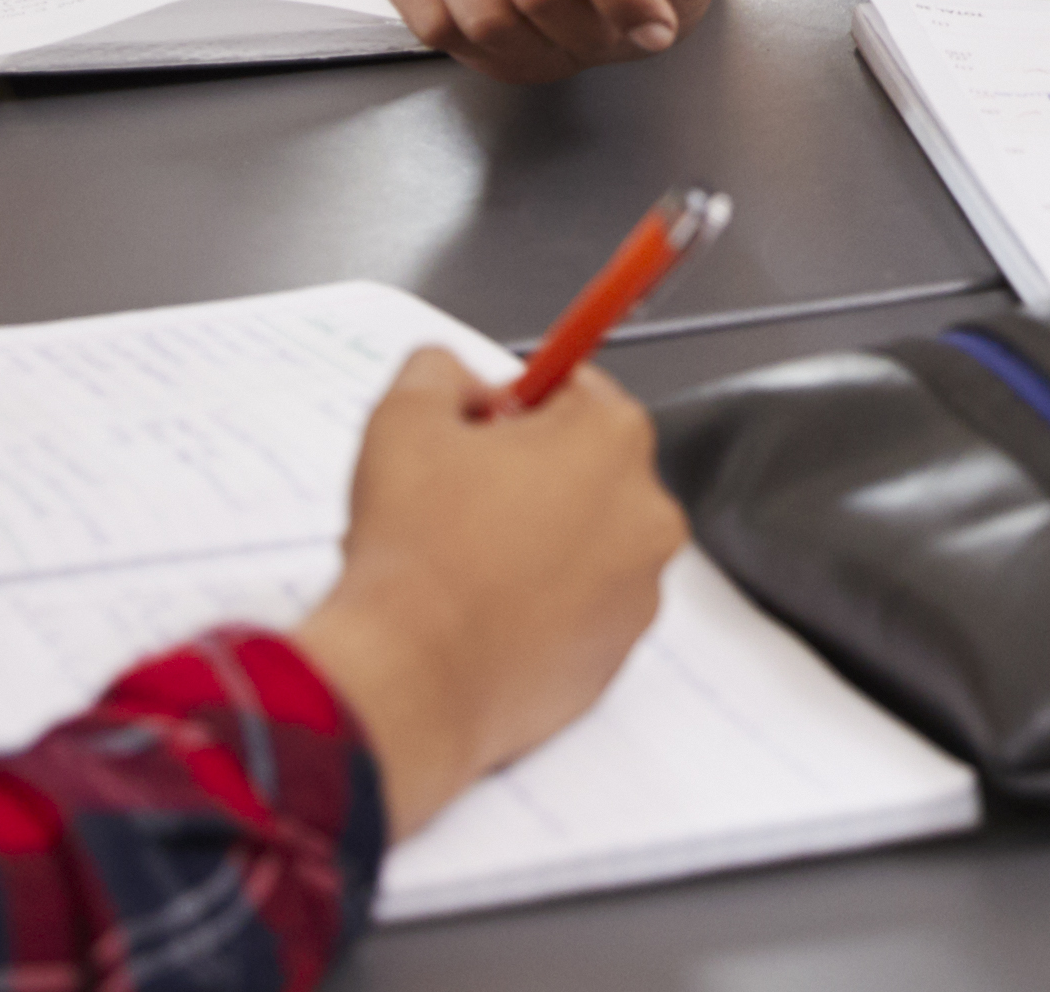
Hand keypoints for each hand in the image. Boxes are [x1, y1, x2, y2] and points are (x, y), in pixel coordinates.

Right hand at [292, 349, 685, 827]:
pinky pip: (581, 611)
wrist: (407, 680)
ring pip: (585, 542)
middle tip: (458, 498)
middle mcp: (646, 514)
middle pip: (588, 467)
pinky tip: (481, 612)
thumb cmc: (415, 559)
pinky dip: (542, 606)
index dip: (515, 406)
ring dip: (537, 541)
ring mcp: (637, 594)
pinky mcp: (615, 659)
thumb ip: (439, 369)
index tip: (479, 430)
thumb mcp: (404, 418)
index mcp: (611, 439)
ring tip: (463, 561)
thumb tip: (454, 375)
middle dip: (529, 473)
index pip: (575, 389)